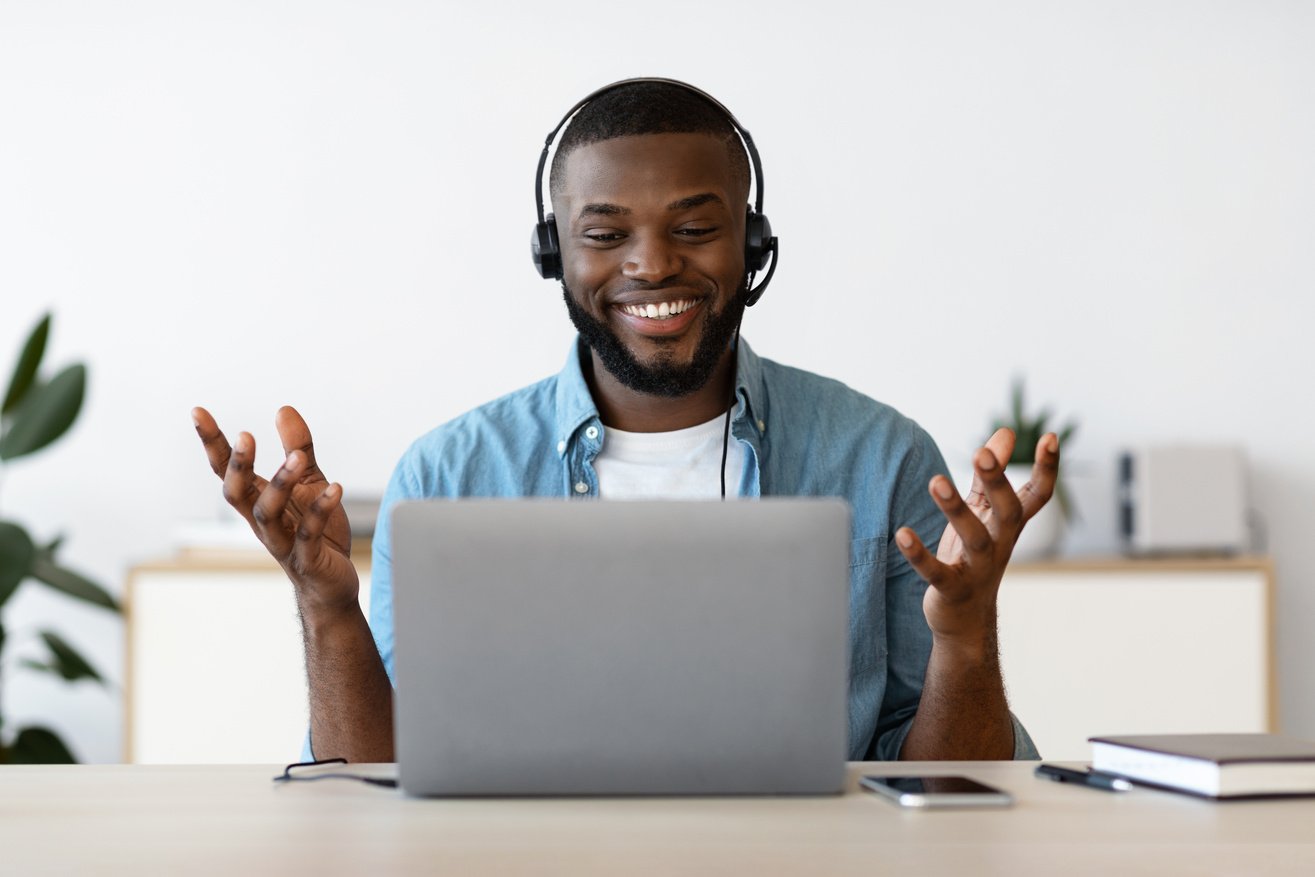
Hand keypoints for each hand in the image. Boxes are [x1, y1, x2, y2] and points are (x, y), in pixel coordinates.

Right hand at [192, 405, 358, 615]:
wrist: (331, 586)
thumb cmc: (315, 534)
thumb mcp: (309, 483)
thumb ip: (297, 448)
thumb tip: (283, 409)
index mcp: (258, 502)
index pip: (227, 470)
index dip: (212, 442)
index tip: (197, 411)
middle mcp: (263, 523)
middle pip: (236, 494)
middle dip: (238, 466)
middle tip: (246, 435)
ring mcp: (283, 543)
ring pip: (267, 514)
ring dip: (280, 484)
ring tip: (298, 458)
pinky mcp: (307, 560)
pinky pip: (308, 535)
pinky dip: (320, 511)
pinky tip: (335, 488)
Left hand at [895, 428, 1059, 648]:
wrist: (966, 621)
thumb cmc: (974, 558)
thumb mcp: (984, 515)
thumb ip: (988, 475)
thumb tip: (1003, 433)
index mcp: (1009, 526)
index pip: (1036, 495)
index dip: (1047, 469)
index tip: (1050, 436)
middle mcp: (1000, 545)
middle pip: (1009, 512)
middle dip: (997, 482)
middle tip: (981, 453)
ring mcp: (978, 569)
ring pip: (974, 538)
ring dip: (956, 510)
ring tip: (936, 481)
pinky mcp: (952, 589)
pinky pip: (937, 572)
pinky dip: (920, 554)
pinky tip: (902, 534)